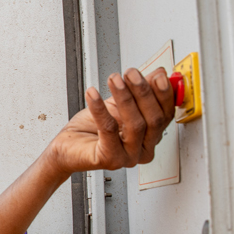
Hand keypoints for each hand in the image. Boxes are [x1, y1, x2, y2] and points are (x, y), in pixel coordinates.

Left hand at [47, 67, 175, 175]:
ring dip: (124, 97)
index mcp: (150, 138)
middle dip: (143, 93)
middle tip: (131, 74)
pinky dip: (100, 108)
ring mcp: (128, 157)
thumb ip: (138, 91)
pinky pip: (109, 130)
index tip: (157, 75)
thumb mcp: (117, 104)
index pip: (166, 115)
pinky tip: (93, 94)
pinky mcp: (110, 159)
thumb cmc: (91, 129)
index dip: (164, 94)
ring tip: (114, 79)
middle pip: (153, 120)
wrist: (67, 147)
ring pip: (135, 125)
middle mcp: (142, 150)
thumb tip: (159, 74)